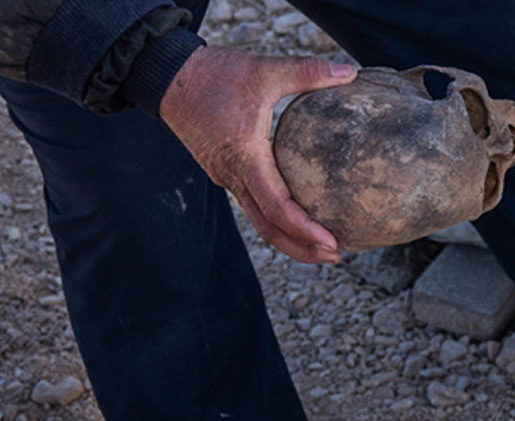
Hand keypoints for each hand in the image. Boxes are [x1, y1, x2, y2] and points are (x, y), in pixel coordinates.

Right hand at [159, 46, 356, 263]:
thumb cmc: (212, 75)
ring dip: (290, 239)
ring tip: (323, 246)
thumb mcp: (263, 70)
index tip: (332, 243)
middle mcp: (233, 176)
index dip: (305, 230)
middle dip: (302, 248)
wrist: (165, 75)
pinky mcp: (225, 171)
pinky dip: (277, 220)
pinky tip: (299, 216)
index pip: (277, 208)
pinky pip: (253, 205)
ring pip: (260, 221)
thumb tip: (349, 71)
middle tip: (336, 257)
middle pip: (269, 229)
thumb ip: (306, 72)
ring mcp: (227, 177)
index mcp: (244, 158)